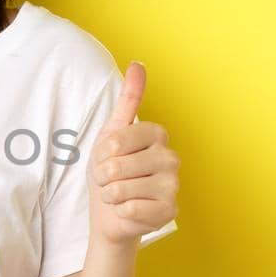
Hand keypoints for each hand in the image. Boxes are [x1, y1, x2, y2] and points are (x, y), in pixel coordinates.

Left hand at [88, 61, 180, 246]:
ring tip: (119, 195)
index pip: (116, 140)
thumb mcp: (111, 133)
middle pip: (117, 165)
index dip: (102, 154)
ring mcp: (173, 185)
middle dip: (103, 176)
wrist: (109, 213)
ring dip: (110, 194)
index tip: (109, 158)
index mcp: (157, 134)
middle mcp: (171, 157)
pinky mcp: (169, 211)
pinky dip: (120, 211)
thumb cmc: (110, 173)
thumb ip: (128, 99)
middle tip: (112, 180)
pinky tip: (128, 210)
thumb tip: (138, 63)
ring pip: (122, 188)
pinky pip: (130, 208)